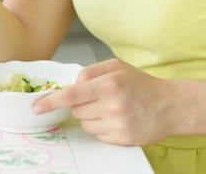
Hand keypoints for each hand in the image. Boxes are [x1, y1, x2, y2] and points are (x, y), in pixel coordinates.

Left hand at [32, 58, 175, 145]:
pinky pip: (97, 135)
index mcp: (109, 84)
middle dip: (81, 103)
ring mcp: (117, 125)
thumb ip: (90, 71)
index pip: (71, 95)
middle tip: (99, 96)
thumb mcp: (116, 66)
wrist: (169, 106)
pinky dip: (102, 127)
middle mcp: (112, 106)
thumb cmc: (141, 84)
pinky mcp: (121, 140)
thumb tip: (73, 84)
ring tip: (111, 107)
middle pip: (75, 109)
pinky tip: (117, 118)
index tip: (36, 106)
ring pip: (84, 123)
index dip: (50, 101)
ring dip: (91, 115)